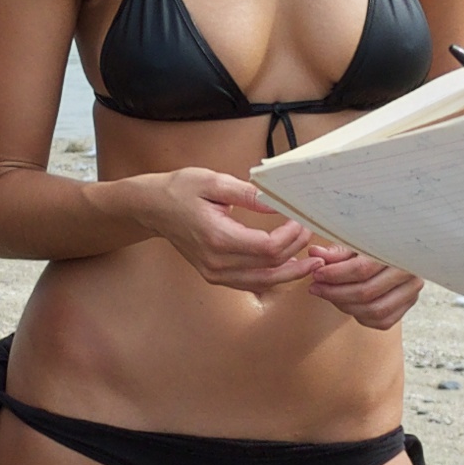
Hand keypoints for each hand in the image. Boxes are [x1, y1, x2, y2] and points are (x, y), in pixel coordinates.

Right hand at [132, 168, 335, 295]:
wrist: (153, 208)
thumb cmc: (180, 190)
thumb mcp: (215, 182)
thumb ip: (250, 194)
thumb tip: (279, 202)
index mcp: (218, 237)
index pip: (268, 247)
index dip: (292, 236)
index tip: (300, 220)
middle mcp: (217, 262)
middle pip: (270, 266)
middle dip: (296, 251)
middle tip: (309, 233)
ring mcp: (215, 273)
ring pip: (263, 281)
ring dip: (290, 272)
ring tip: (310, 261)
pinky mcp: (215, 276)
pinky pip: (251, 282)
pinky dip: (273, 276)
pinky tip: (287, 267)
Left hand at [296, 243, 419, 330]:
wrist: (397, 248)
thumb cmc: (374, 241)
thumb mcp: (356, 241)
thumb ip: (337, 251)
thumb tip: (315, 253)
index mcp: (397, 249)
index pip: (362, 269)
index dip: (335, 274)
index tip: (317, 274)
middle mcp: (410, 271)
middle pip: (366, 292)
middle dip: (335, 293)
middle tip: (316, 288)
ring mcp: (412, 290)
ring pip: (374, 310)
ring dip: (345, 306)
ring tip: (328, 295)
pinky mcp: (410, 304)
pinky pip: (382, 321)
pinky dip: (361, 316)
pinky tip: (347, 305)